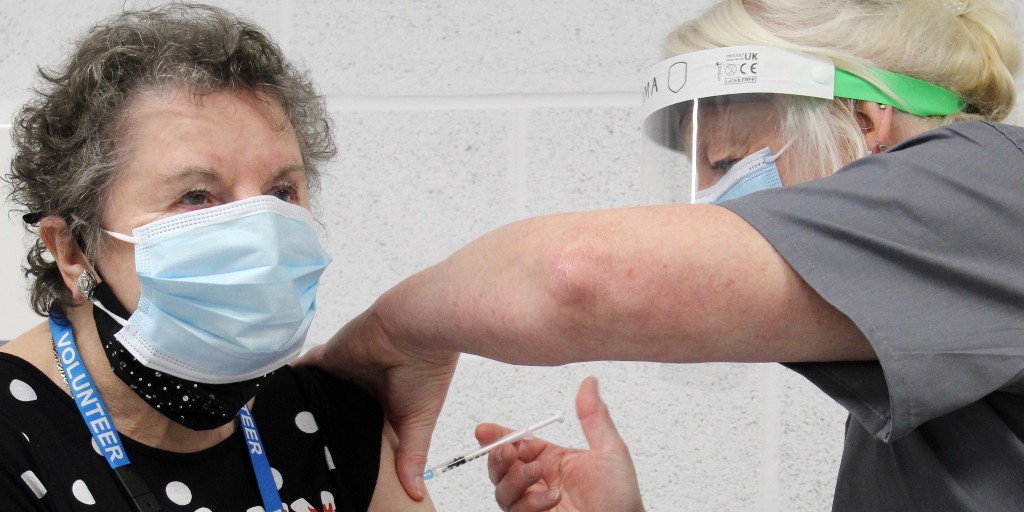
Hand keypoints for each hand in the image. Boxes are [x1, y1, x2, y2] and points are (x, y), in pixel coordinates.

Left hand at [298, 308, 458, 500]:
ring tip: (285, 434)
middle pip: (336, 410)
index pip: (363, 427)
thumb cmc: (426, 372)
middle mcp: (362, 386)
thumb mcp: (419, 421)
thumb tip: (416, 494)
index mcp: (386, 402)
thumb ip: (411, 456)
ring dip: (305, 407)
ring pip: (317, 393)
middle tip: (301, 454)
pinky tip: (274, 397)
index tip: (332, 467)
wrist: (417, 328)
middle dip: (323, 427)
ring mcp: (343, 371)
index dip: (350, 442)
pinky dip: (290, 381)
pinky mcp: (327, 357)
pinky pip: (302, 370)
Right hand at [476, 376, 643, 511]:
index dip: (499, 436)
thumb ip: (594, 417)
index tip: (485, 430)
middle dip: (498, 455)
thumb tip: (590, 382)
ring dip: (515, 478)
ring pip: (503, 489)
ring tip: (537, 473)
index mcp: (554, 460)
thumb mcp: (609, 450)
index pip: (519, 444)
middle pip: (502, 466)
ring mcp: (535, 504)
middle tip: (507, 451)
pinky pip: (515, 510)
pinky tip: (552, 498)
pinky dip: (531, 502)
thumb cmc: (622, 499)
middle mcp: (541, 481)